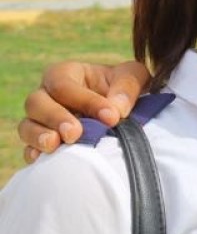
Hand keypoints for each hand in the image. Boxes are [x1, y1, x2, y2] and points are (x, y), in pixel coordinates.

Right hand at [18, 60, 149, 162]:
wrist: (123, 110)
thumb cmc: (124, 87)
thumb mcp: (133, 76)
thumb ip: (127, 87)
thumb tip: (116, 109)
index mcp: (66, 74)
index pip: (64, 85)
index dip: (85, 101)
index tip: (111, 117)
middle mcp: (46, 95)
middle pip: (36, 103)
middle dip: (55, 118)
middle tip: (74, 133)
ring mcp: (40, 121)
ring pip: (26, 126)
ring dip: (38, 136)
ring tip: (54, 145)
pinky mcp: (40, 143)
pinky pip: (29, 149)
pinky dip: (34, 154)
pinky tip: (43, 160)